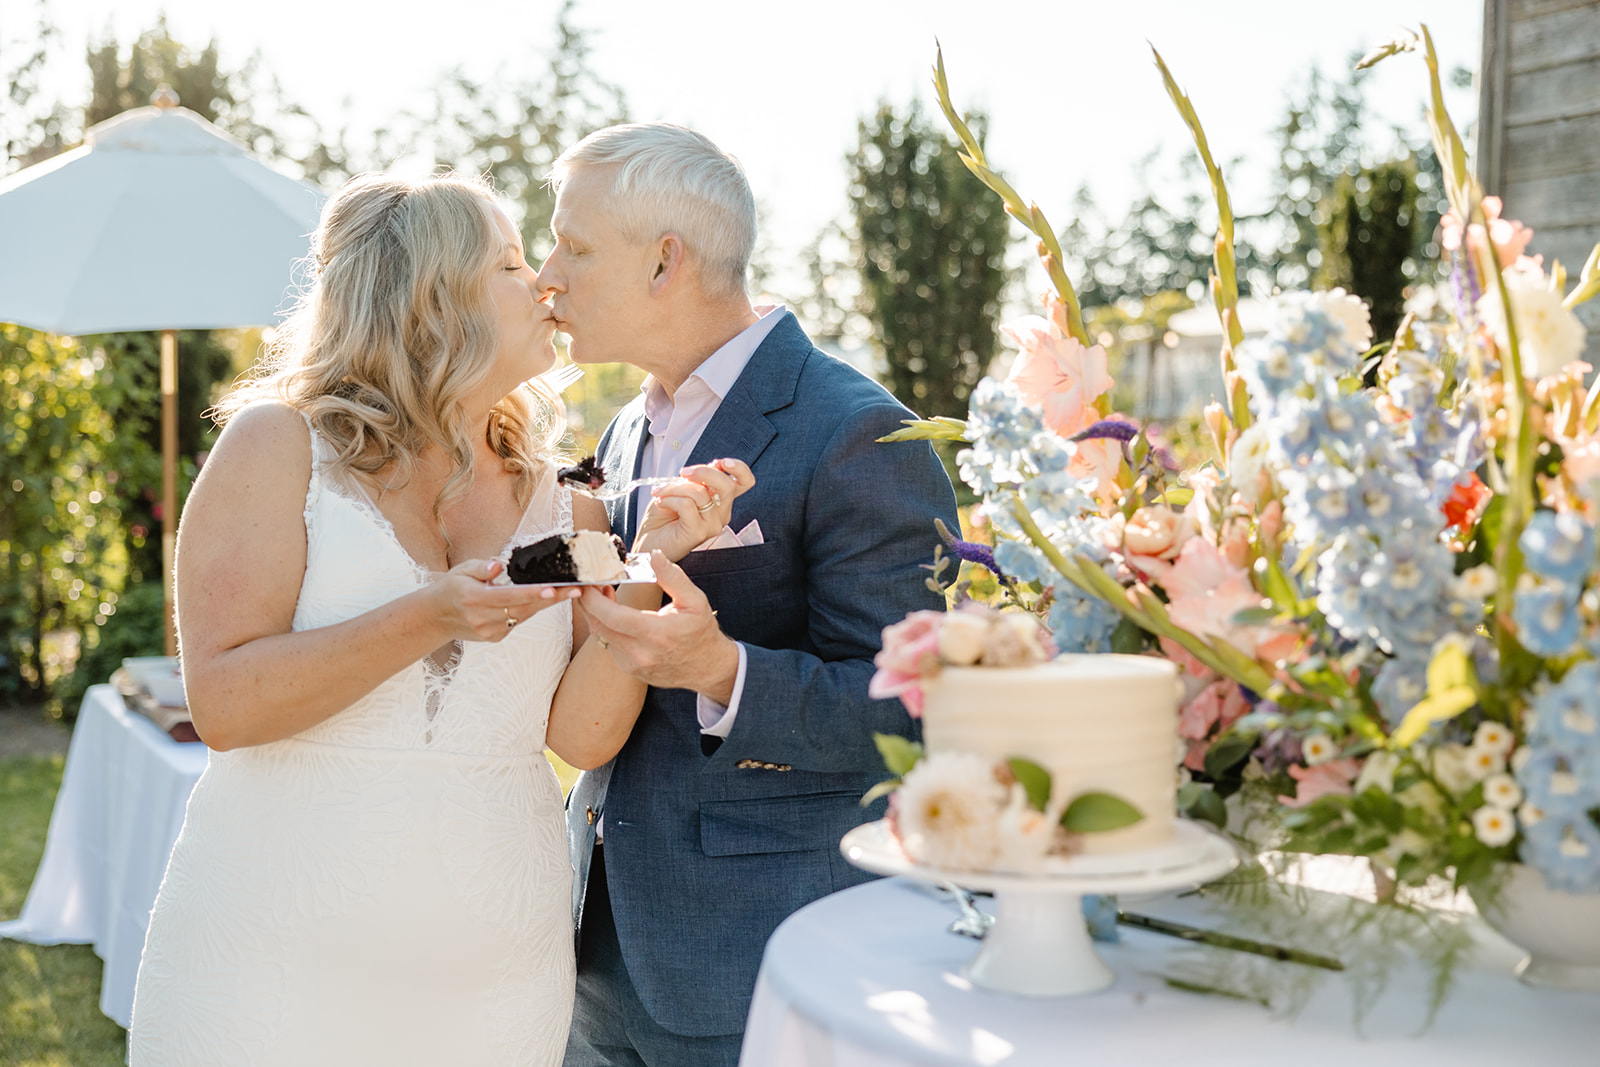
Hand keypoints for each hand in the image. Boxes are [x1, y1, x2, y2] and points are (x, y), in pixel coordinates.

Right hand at [430, 558, 581, 642]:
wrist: (436, 617)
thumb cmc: (452, 587)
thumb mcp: (461, 570)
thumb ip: (481, 567)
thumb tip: (498, 566)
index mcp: (472, 598)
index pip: (507, 596)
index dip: (531, 593)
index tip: (553, 589)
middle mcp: (481, 618)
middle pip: (522, 609)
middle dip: (551, 599)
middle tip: (576, 589)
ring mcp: (488, 631)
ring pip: (523, 616)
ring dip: (546, 605)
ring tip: (568, 591)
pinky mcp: (494, 638)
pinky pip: (517, 622)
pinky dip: (530, 610)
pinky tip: (544, 599)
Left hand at [576, 551, 739, 701]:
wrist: (707, 667)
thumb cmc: (701, 631)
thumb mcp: (695, 600)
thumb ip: (672, 577)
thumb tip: (654, 554)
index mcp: (657, 633)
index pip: (613, 617)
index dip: (593, 599)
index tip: (588, 582)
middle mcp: (641, 653)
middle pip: (599, 626)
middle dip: (587, 603)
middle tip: (589, 583)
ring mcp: (633, 664)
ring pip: (600, 636)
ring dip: (596, 613)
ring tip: (603, 593)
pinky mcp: (629, 669)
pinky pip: (609, 645)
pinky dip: (606, 626)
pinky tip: (615, 613)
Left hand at [633, 458, 754, 561]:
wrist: (648, 540)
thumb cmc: (663, 516)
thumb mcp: (679, 489)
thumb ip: (696, 479)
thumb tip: (708, 466)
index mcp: (720, 500)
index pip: (744, 482)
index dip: (739, 468)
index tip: (720, 462)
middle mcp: (721, 513)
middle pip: (727, 485)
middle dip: (703, 472)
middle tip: (682, 472)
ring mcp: (712, 525)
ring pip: (700, 493)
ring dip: (674, 487)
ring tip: (660, 492)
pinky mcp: (698, 533)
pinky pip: (687, 505)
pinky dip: (670, 499)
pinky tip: (661, 503)